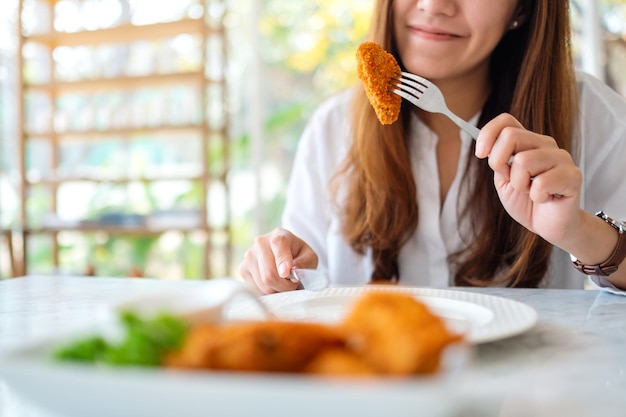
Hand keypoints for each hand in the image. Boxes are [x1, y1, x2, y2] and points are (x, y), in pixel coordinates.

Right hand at [238, 228, 318, 293]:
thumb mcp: (309, 256)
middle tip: (293, 285)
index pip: (278, 246)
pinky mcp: (242, 269)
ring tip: (283, 283)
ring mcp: (249, 256)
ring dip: (277, 289)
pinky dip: (267, 291)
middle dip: (284, 285)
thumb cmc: (297, 255)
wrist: (283, 253)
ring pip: (263, 284)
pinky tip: (272, 283)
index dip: (282, 261)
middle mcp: (260, 242)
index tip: (286, 273)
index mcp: (279, 235)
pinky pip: (255, 289)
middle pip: (269, 273)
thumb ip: (305, 263)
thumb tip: (293, 270)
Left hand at [475, 113, 582, 245]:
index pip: (506, 121)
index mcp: (528, 142)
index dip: (488, 133)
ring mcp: (561, 158)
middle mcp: (545, 145)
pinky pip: (542, 183)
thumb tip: (486, 146)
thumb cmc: (526, 202)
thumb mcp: (503, 181)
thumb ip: (498, 162)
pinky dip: (536, 196)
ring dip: (520, 184)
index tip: (480, 153)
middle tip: (509, 181)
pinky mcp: (573, 176)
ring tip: (530, 192)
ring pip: (524, 160)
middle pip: (511, 136)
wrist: (549, 226)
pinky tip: (545, 199)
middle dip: (498, 162)